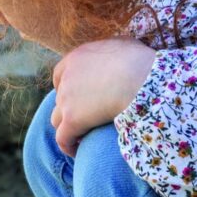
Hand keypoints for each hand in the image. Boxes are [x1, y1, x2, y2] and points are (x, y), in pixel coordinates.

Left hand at [51, 37, 155, 154]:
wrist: (140, 78)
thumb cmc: (139, 61)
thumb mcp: (123, 46)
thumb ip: (111, 50)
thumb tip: (118, 52)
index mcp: (76, 58)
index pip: (60, 75)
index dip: (66, 87)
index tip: (77, 96)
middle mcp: (67, 78)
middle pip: (59, 97)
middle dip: (68, 107)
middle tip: (84, 117)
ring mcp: (66, 100)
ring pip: (57, 118)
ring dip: (66, 126)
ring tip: (80, 135)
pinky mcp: (72, 120)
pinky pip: (62, 139)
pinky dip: (68, 146)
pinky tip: (77, 151)